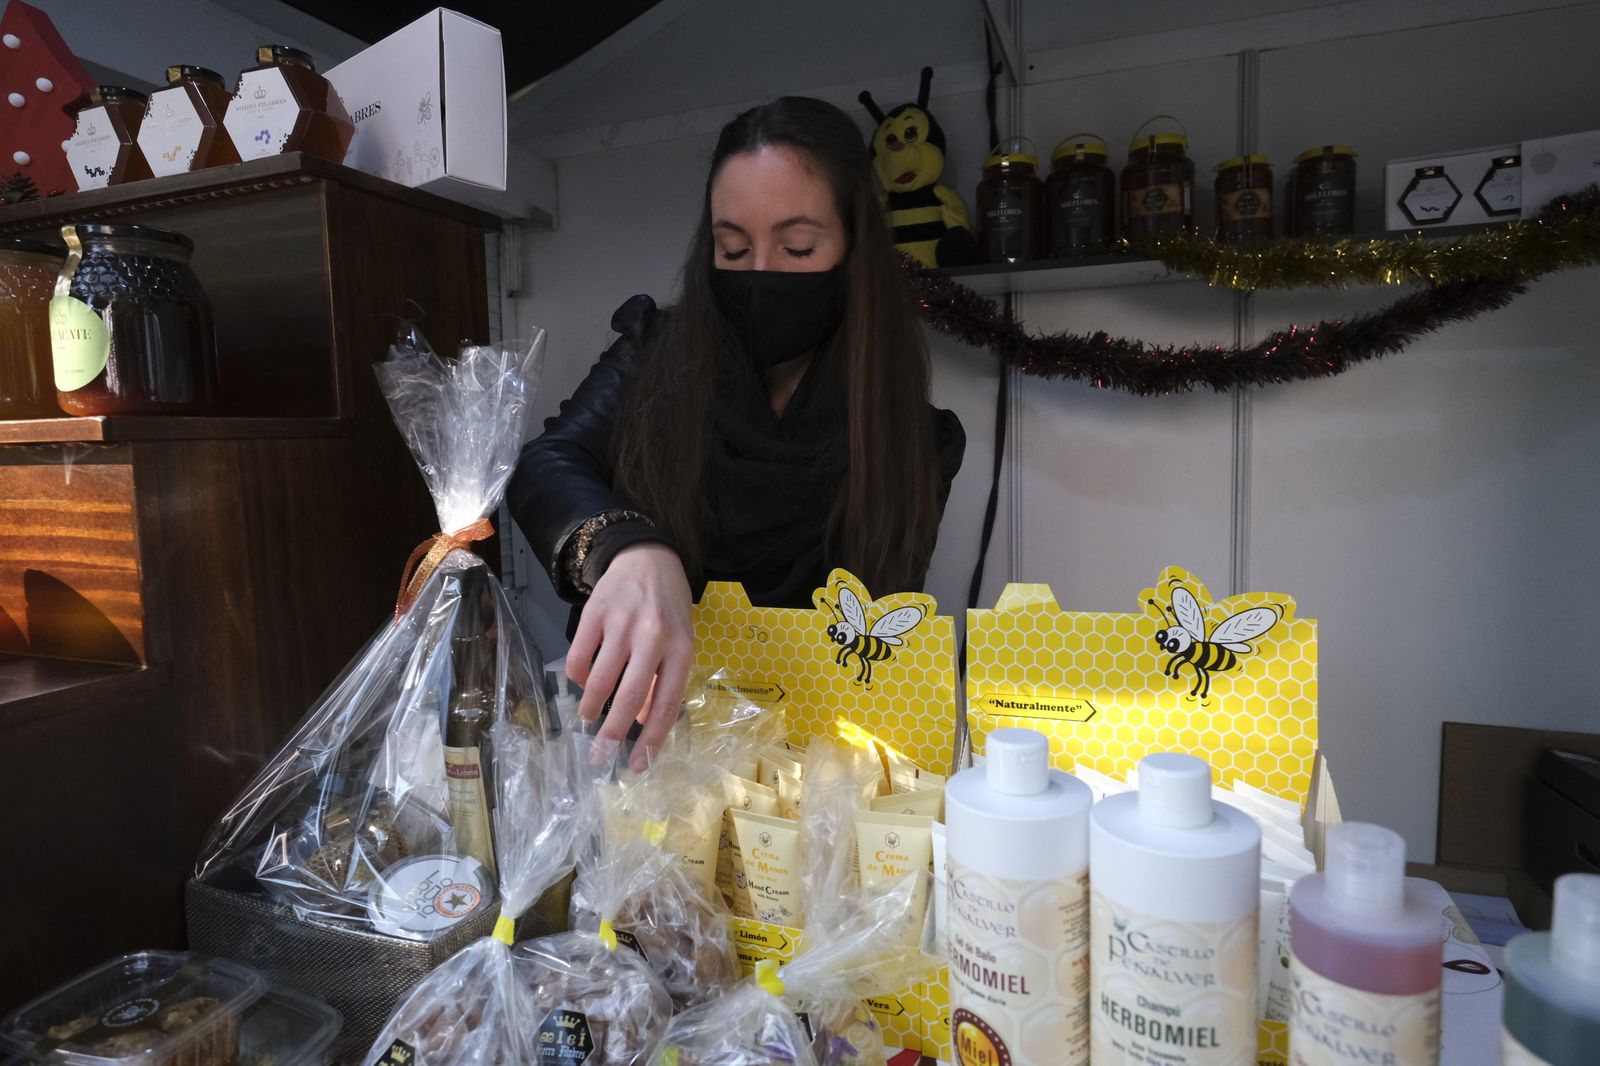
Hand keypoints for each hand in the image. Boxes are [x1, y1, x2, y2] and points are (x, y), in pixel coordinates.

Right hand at [566, 543, 694, 769]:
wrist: (647, 558)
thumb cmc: (668, 609)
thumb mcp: (680, 644)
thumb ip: (663, 682)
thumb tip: (642, 723)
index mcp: (680, 649)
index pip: (666, 704)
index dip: (650, 739)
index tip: (636, 765)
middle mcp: (653, 636)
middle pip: (629, 696)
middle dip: (612, 733)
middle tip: (598, 756)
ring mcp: (622, 623)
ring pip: (600, 679)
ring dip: (590, 707)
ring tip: (587, 718)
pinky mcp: (594, 613)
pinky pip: (578, 657)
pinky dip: (577, 677)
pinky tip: (583, 681)